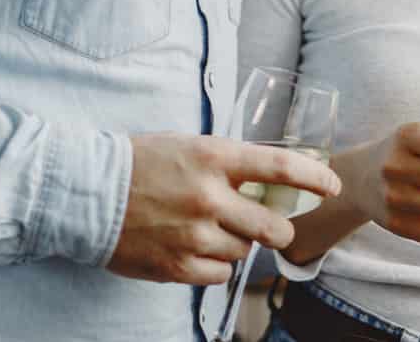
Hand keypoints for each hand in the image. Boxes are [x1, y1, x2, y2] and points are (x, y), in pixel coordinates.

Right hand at [106, 133, 341, 285]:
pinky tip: (196, 248)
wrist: (87, 192)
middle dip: (279, 229)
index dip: (314, 178)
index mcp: (213, 157)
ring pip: (246, 251)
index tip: (331, 185)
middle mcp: (207, 196)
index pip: (279, 167)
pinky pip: (221, 273)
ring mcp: (193, 234)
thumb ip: (228, 163)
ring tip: (209, 229)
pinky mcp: (177, 266)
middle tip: (271, 225)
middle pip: (273, 226)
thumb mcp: (189, 146)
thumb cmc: (141, 163)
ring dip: (238, 243)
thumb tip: (269, 182)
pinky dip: (216, 264)